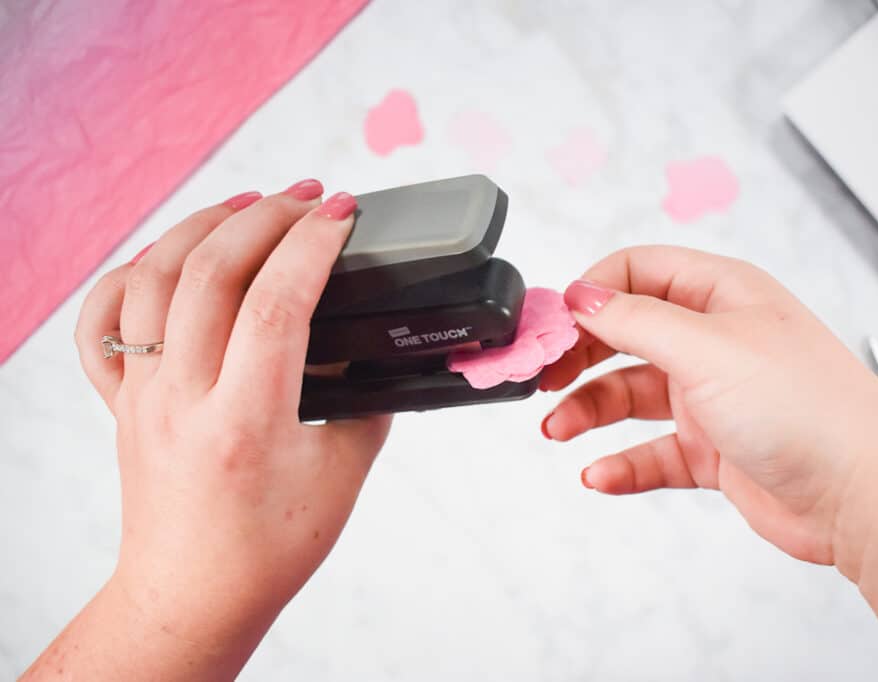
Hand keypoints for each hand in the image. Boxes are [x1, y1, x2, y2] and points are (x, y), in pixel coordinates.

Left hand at [45, 180, 389, 677]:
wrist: (194, 593)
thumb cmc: (269, 548)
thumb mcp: (343, 474)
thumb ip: (365, 401)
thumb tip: (376, 347)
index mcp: (245, 421)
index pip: (277, 303)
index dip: (315, 245)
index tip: (345, 215)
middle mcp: (183, 398)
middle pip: (212, 271)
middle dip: (268, 215)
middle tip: (311, 197)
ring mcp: (143, 394)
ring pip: (153, 277)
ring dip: (204, 224)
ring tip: (250, 202)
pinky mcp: (122, 400)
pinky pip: (103, 321)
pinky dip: (131, 272)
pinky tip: (170, 254)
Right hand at [541, 246, 877, 565]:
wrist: (864, 494)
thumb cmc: (807, 407)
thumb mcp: (707, 347)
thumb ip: (634, 320)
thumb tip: (581, 295)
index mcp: (721, 295)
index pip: (637, 272)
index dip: (590, 294)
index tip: (551, 324)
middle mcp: (714, 340)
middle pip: (625, 334)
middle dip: (580, 354)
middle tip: (543, 376)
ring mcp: (713, 396)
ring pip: (631, 394)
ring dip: (589, 410)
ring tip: (558, 428)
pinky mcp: (713, 450)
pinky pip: (651, 452)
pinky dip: (621, 462)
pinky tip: (600, 474)